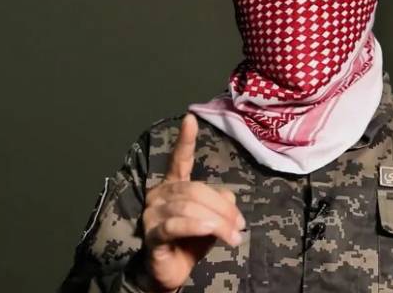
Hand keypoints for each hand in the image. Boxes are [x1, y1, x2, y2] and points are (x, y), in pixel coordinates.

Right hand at [136, 114, 245, 291]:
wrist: (172, 274)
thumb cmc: (190, 243)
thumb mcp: (212, 220)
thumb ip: (220, 205)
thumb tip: (229, 200)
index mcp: (173, 185)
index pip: (180, 159)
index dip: (186, 140)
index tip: (190, 118)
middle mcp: (160, 195)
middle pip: (196, 190)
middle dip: (222, 209)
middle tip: (240, 225)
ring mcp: (153, 214)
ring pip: (190, 208)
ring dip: (217, 222)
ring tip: (233, 236)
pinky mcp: (152, 235)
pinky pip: (176, 225)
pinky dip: (197, 227)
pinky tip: (212, 231)